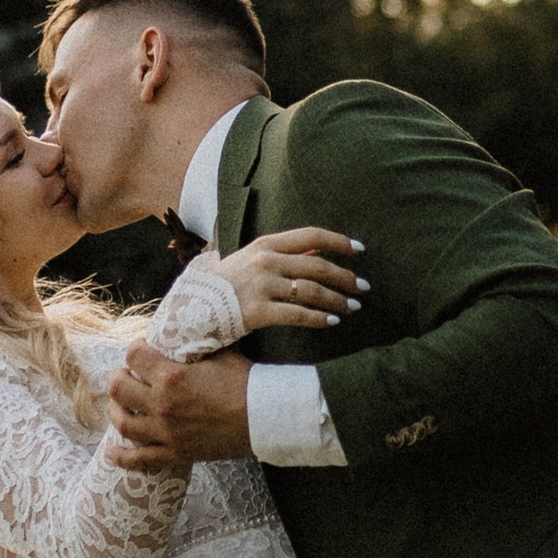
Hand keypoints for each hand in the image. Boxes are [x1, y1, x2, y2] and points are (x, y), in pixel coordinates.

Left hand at [106, 343, 253, 467]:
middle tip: (127, 375)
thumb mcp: (219, 353)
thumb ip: (194, 346)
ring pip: (122, 422)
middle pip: (118, 388)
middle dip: (118, 377)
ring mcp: (166, 432)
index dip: (135, 349)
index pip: (133, 355)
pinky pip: (139, 460)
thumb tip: (182, 335)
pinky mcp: (175, 453)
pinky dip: (121, 456)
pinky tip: (111, 451)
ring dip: (116, 410)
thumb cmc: (245, 382)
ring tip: (120, 404)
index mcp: (171, 376)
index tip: (142, 350)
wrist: (265, 418)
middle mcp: (162, 404)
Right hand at [216, 225, 366, 333]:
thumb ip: (284, 255)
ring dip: (338, 299)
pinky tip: (332, 321)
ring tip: (353, 307)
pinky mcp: (258, 312)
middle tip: (364, 287)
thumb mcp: (252, 259)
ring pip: (311, 292)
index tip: (360, 249)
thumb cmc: (227, 283)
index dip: (339, 241)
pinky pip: (297, 315)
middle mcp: (265, 262)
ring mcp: (261, 287)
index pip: (311, 235)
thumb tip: (319, 253)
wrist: (193, 308)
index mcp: (266, 244)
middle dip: (345, 277)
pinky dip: (319, 318)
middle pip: (317, 266)